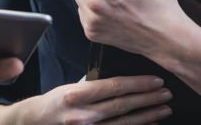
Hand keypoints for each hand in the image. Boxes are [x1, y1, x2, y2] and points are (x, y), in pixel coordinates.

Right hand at [0, 76, 171, 123]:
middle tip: (166, 93)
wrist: (34, 124)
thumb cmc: (54, 103)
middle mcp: (82, 115)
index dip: (137, 83)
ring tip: (164, 108)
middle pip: (123, 105)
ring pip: (124, 123)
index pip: (113, 87)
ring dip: (148, 116)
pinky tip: (150, 124)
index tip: (155, 80)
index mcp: (75, 95)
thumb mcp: (69, 88)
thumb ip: (92, 84)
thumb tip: (119, 79)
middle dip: (148, 98)